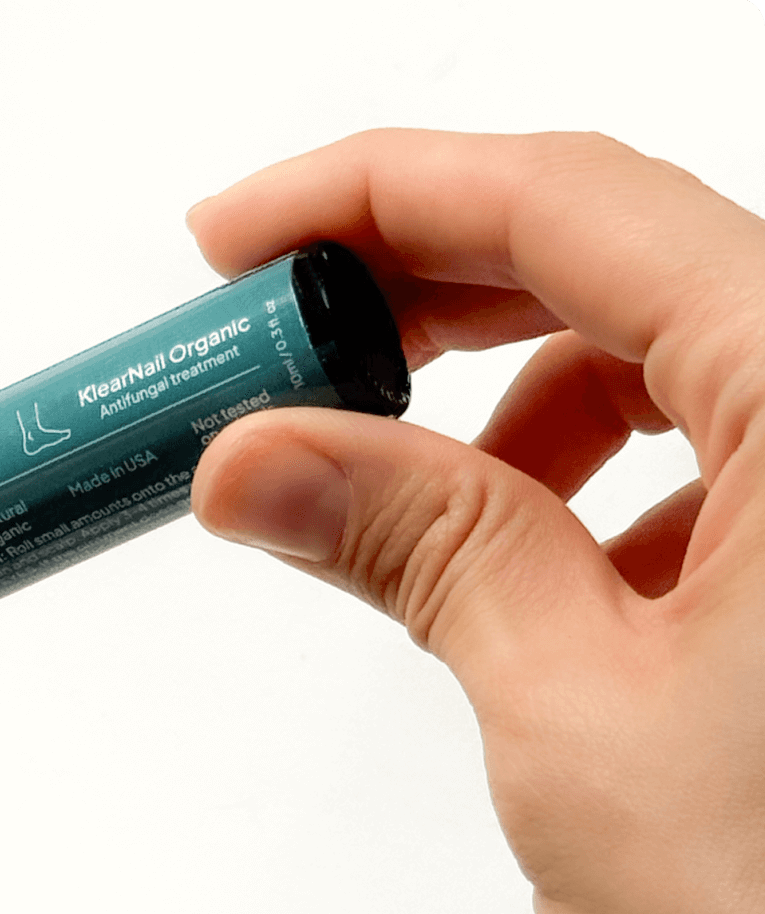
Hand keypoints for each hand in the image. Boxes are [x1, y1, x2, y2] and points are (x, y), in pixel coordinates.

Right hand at [189, 130, 764, 913]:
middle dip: (414, 298)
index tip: (228, 248)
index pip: (576, 206)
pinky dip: (563, 489)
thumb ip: (423, 546)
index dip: (374, 195)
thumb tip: (258, 458)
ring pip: (645, 360)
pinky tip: (506, 567)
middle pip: (609, 261)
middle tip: (263, 361)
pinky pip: (684, 464)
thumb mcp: (573, 718)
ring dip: (487, 405)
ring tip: (376, 495)